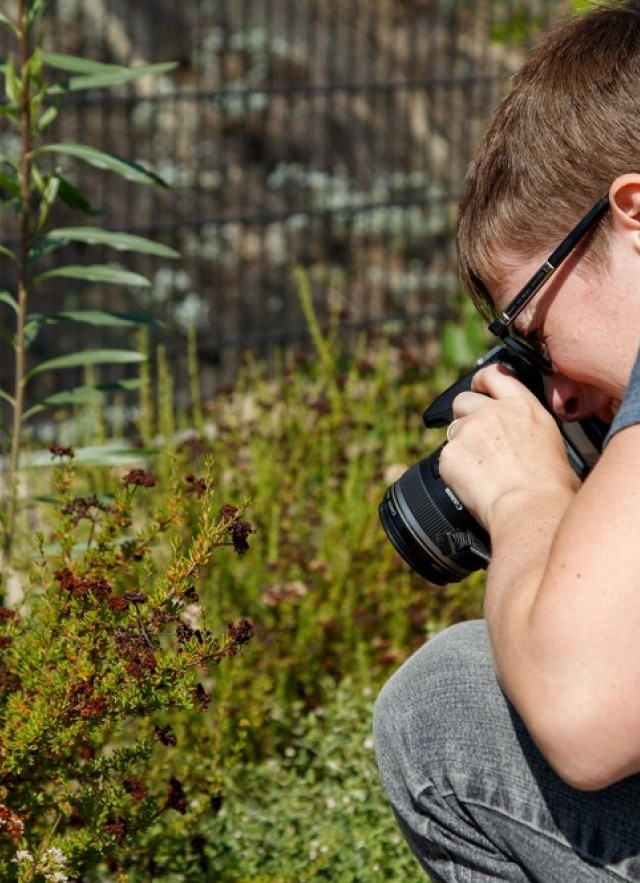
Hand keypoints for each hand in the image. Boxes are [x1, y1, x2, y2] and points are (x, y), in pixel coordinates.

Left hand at [438, 364, 580, 528]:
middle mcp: (493, 411)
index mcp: (524, 407)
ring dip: (461, 444)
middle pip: (463, 400)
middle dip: (465, 415)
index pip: (494, 375)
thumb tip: (528, 443)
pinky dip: (454, 469)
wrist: (532, 508)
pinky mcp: (449, 453)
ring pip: (453, 430)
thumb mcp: (553, 445)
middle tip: (475, 438)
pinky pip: (446, 457)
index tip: (478, 388)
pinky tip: (472, 484)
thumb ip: (530, 432)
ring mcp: (468, 430)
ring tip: (480, 470)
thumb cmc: (552, 488)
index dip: (481, 381)